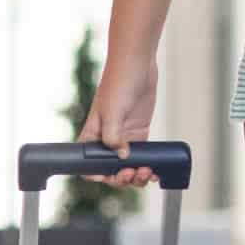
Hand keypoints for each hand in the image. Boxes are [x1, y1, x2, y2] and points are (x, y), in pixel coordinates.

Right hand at [83, 49, 162, 188]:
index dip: (97, 175)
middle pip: (110, 170)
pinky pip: (142, 156)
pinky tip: (156, 171)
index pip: (88, 164)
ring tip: (147, 173)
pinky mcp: (139, 133)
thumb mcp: (113, 110)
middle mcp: (106, 140)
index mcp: (91, 136)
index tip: (111, 176)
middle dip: (121, 177)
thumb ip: (113, 135)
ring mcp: (124, 137)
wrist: (137, 67)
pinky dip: (147, 165)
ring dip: (136, 175)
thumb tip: (122, 157)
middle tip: (134, 173)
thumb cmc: (119, 84)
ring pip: (127, 166)